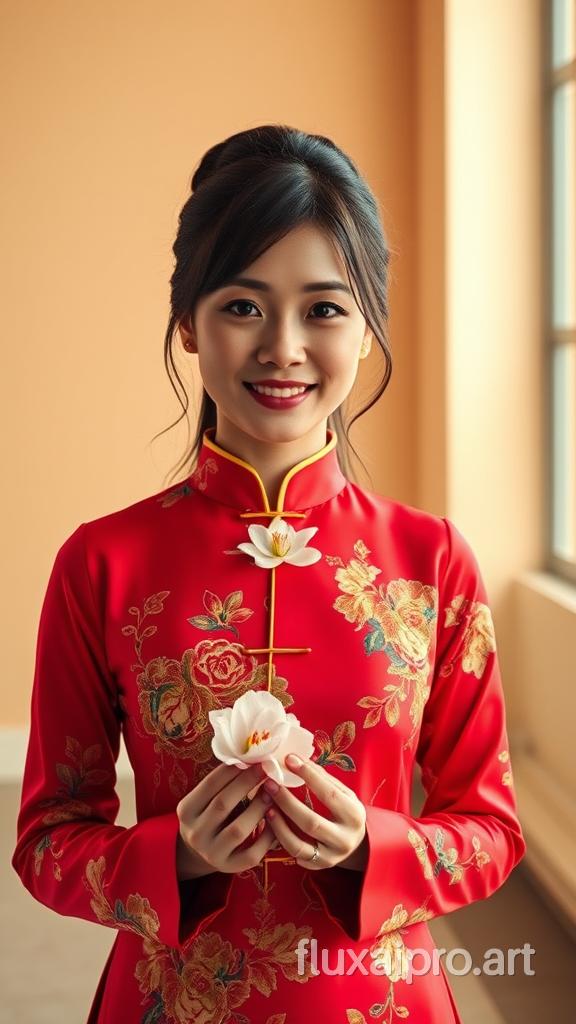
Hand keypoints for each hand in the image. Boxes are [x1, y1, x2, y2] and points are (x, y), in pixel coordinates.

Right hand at [176, 762, 277, 878]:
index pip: (210, 784)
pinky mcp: (229, 867)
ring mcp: (211, 852)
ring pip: (238, 829)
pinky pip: (251, 854)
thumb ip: (222, 783)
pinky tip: (275, 821)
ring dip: (258, 808)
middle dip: (247, 783)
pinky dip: (266, 837)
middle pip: (223, 804)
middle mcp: (195, 833)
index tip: (252, 758)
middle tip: (266, 770)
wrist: (200, 851)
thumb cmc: (209, 814)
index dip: (233, 770)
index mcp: (187, 810)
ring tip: (272, 793)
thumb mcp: (205, 799)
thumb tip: (250, 757)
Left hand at [262, 753, 367, 870]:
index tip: (289, 759)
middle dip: (287, 802)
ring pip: (299, 844)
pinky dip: (280, 839)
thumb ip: (322, 778)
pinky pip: (294, 855)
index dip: (308, 776)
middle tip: (269, 783)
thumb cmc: (344, 809)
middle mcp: (344, 839)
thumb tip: (297, 758)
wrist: (355, 841)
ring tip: (266, 806)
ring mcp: (331, 856)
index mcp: (354, 814)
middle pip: (311, 821)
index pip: (329, 793)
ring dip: (278, 824)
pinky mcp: (318, 866)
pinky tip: (270, 823)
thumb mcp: (342, 792)